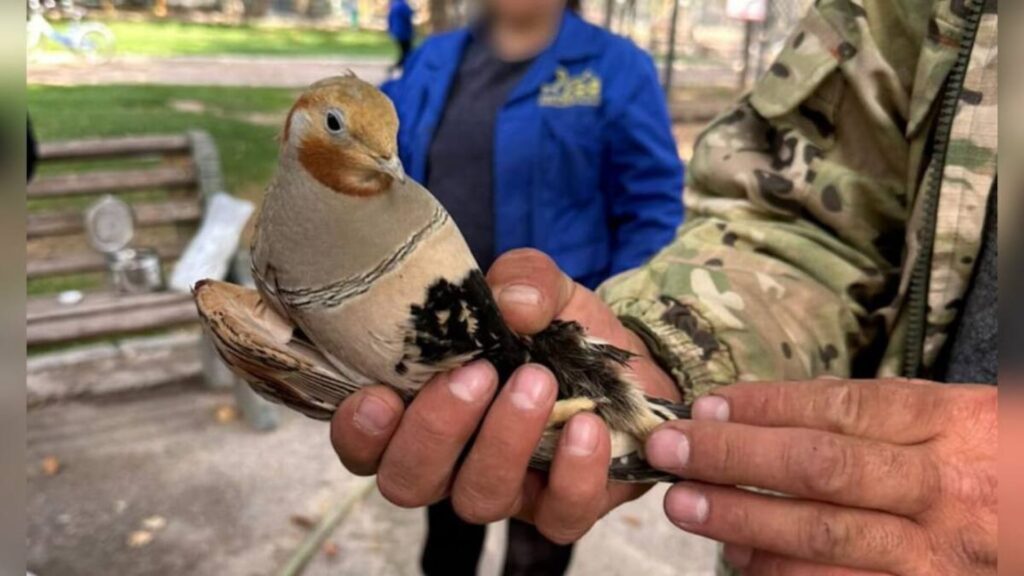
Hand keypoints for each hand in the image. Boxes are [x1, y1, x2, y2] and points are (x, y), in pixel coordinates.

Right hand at [329, 249, 679, 542]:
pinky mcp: (560, 508)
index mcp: (421, 408)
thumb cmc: (556, 329)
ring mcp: (505, 489)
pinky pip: (557, 517)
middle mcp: (452, 460)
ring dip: (503, 441)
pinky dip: (572, 473)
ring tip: (539, 381)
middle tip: (479, 374)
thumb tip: (513, 303)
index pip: (365, 443)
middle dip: (435, 430)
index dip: (360, 432)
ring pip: (477, 499)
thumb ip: (522, 280)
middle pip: (408, 481)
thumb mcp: (539, 288)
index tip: (381, 394)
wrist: (629, 363)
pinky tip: (588, 425)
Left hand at [645, 379, 996, 574]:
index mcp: (950, 424)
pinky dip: (782, 573)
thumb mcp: (954, 415)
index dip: (763, 408)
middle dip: (733, 457)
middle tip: (668, 449)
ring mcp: (936, 555)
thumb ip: (871, 410)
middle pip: (819, 467)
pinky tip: (738, 558)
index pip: (839, 409)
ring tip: (682, 503)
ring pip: (823, 534)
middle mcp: (942, 488)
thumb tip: (765, 407)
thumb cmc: (993, 461)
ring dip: (742, 518)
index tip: (704, 406)